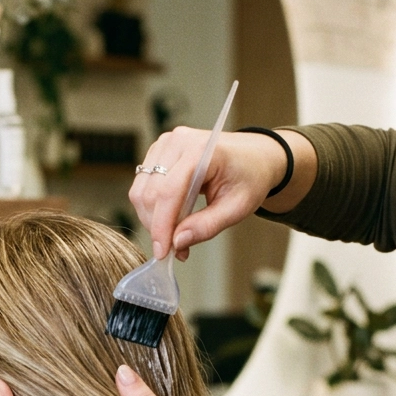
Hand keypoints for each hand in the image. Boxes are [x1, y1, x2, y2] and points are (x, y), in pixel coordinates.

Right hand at [130, 126, 315, 259]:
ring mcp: (165, 144)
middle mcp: (178, 142)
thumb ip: (207, 226)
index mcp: (201, 151)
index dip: (161, 226)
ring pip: (141, 191)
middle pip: (150, 193)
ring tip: (176, 233)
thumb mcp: (238, 208)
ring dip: (152, 218)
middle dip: (157, 226)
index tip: (162, 253)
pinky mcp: (158, 151)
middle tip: (176, 248)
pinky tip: (172, 216)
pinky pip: (143, 186)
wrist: (255, 155)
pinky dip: (153, 208)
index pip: (168, 192)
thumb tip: (177, 242)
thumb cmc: (250, 177)